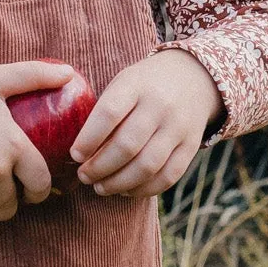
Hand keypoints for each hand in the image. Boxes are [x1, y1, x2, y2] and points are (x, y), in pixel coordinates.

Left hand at [71, 49, 220, 197]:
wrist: (192, 76)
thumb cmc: (144, 85)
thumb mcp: (123, 83)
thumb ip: (103, 111)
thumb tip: (78, 153)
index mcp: (136, 85)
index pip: (109, 113)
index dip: (89, 139)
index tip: (75, 155)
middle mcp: (160, 105)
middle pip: (127, 146)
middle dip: (100, 168)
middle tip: (84, 176)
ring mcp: (178, 127)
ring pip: (147, 166)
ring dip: (118, 183)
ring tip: (100, 187)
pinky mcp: (191, 145)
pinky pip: (168, 176)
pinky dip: (143, 189)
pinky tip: (125, 190)